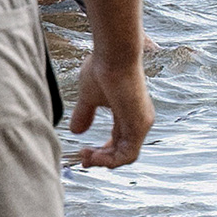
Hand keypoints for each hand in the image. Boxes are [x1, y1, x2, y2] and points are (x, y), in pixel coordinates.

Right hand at [66, 48, 152, 168]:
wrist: (114, 55)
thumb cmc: (103, 68)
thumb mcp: (89, 97)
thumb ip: (85, 114)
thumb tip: (75, 131)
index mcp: (128, 114)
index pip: (119, 142)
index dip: (101, 151)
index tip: (82, 153)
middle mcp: (138, 121)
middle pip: (122, 152)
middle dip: (101, 159)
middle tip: (83, 159)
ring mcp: (141, 124)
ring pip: (126, 157)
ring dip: (104, 161)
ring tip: (86, 158)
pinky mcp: (140, 125)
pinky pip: (128, 154)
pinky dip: (111, 160)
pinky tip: (94, 155)